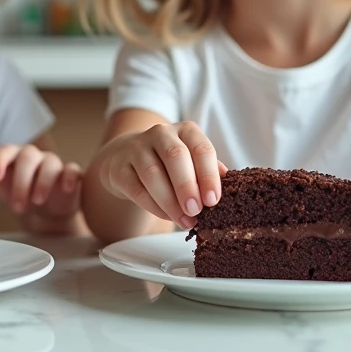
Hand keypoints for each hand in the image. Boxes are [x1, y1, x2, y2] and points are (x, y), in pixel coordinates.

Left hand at [0, 144, 80, 220]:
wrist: (45, 215)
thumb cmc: (22, 198)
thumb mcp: (6, 191)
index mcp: (15, 157)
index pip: (6, 151)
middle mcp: (35, 156)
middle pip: (27, 157)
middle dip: (21, 183)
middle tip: (18, 206)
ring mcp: (54, 163)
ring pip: (50, 163)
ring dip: (42, 183)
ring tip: (37, 202)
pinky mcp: (71, 174)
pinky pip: (72, 169)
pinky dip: (69, 177)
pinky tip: (66, 188)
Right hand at [96, 121, 225, 229]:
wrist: (126, 156)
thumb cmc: (168, 162)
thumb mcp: (191, 160)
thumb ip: (209, 171)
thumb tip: (230, 186)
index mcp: (186, 131)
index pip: (201, 148)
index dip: (208, 175)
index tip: (214, 200)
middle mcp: (161, 133)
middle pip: (175, 156)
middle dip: (187, 186)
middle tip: (196, 211)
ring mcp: (137, 148)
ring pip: (152, 173)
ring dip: (170, 201)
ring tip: (185, 221)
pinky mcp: (119, 168)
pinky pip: (136, 188)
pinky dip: (154, 206)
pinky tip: (167, 216)